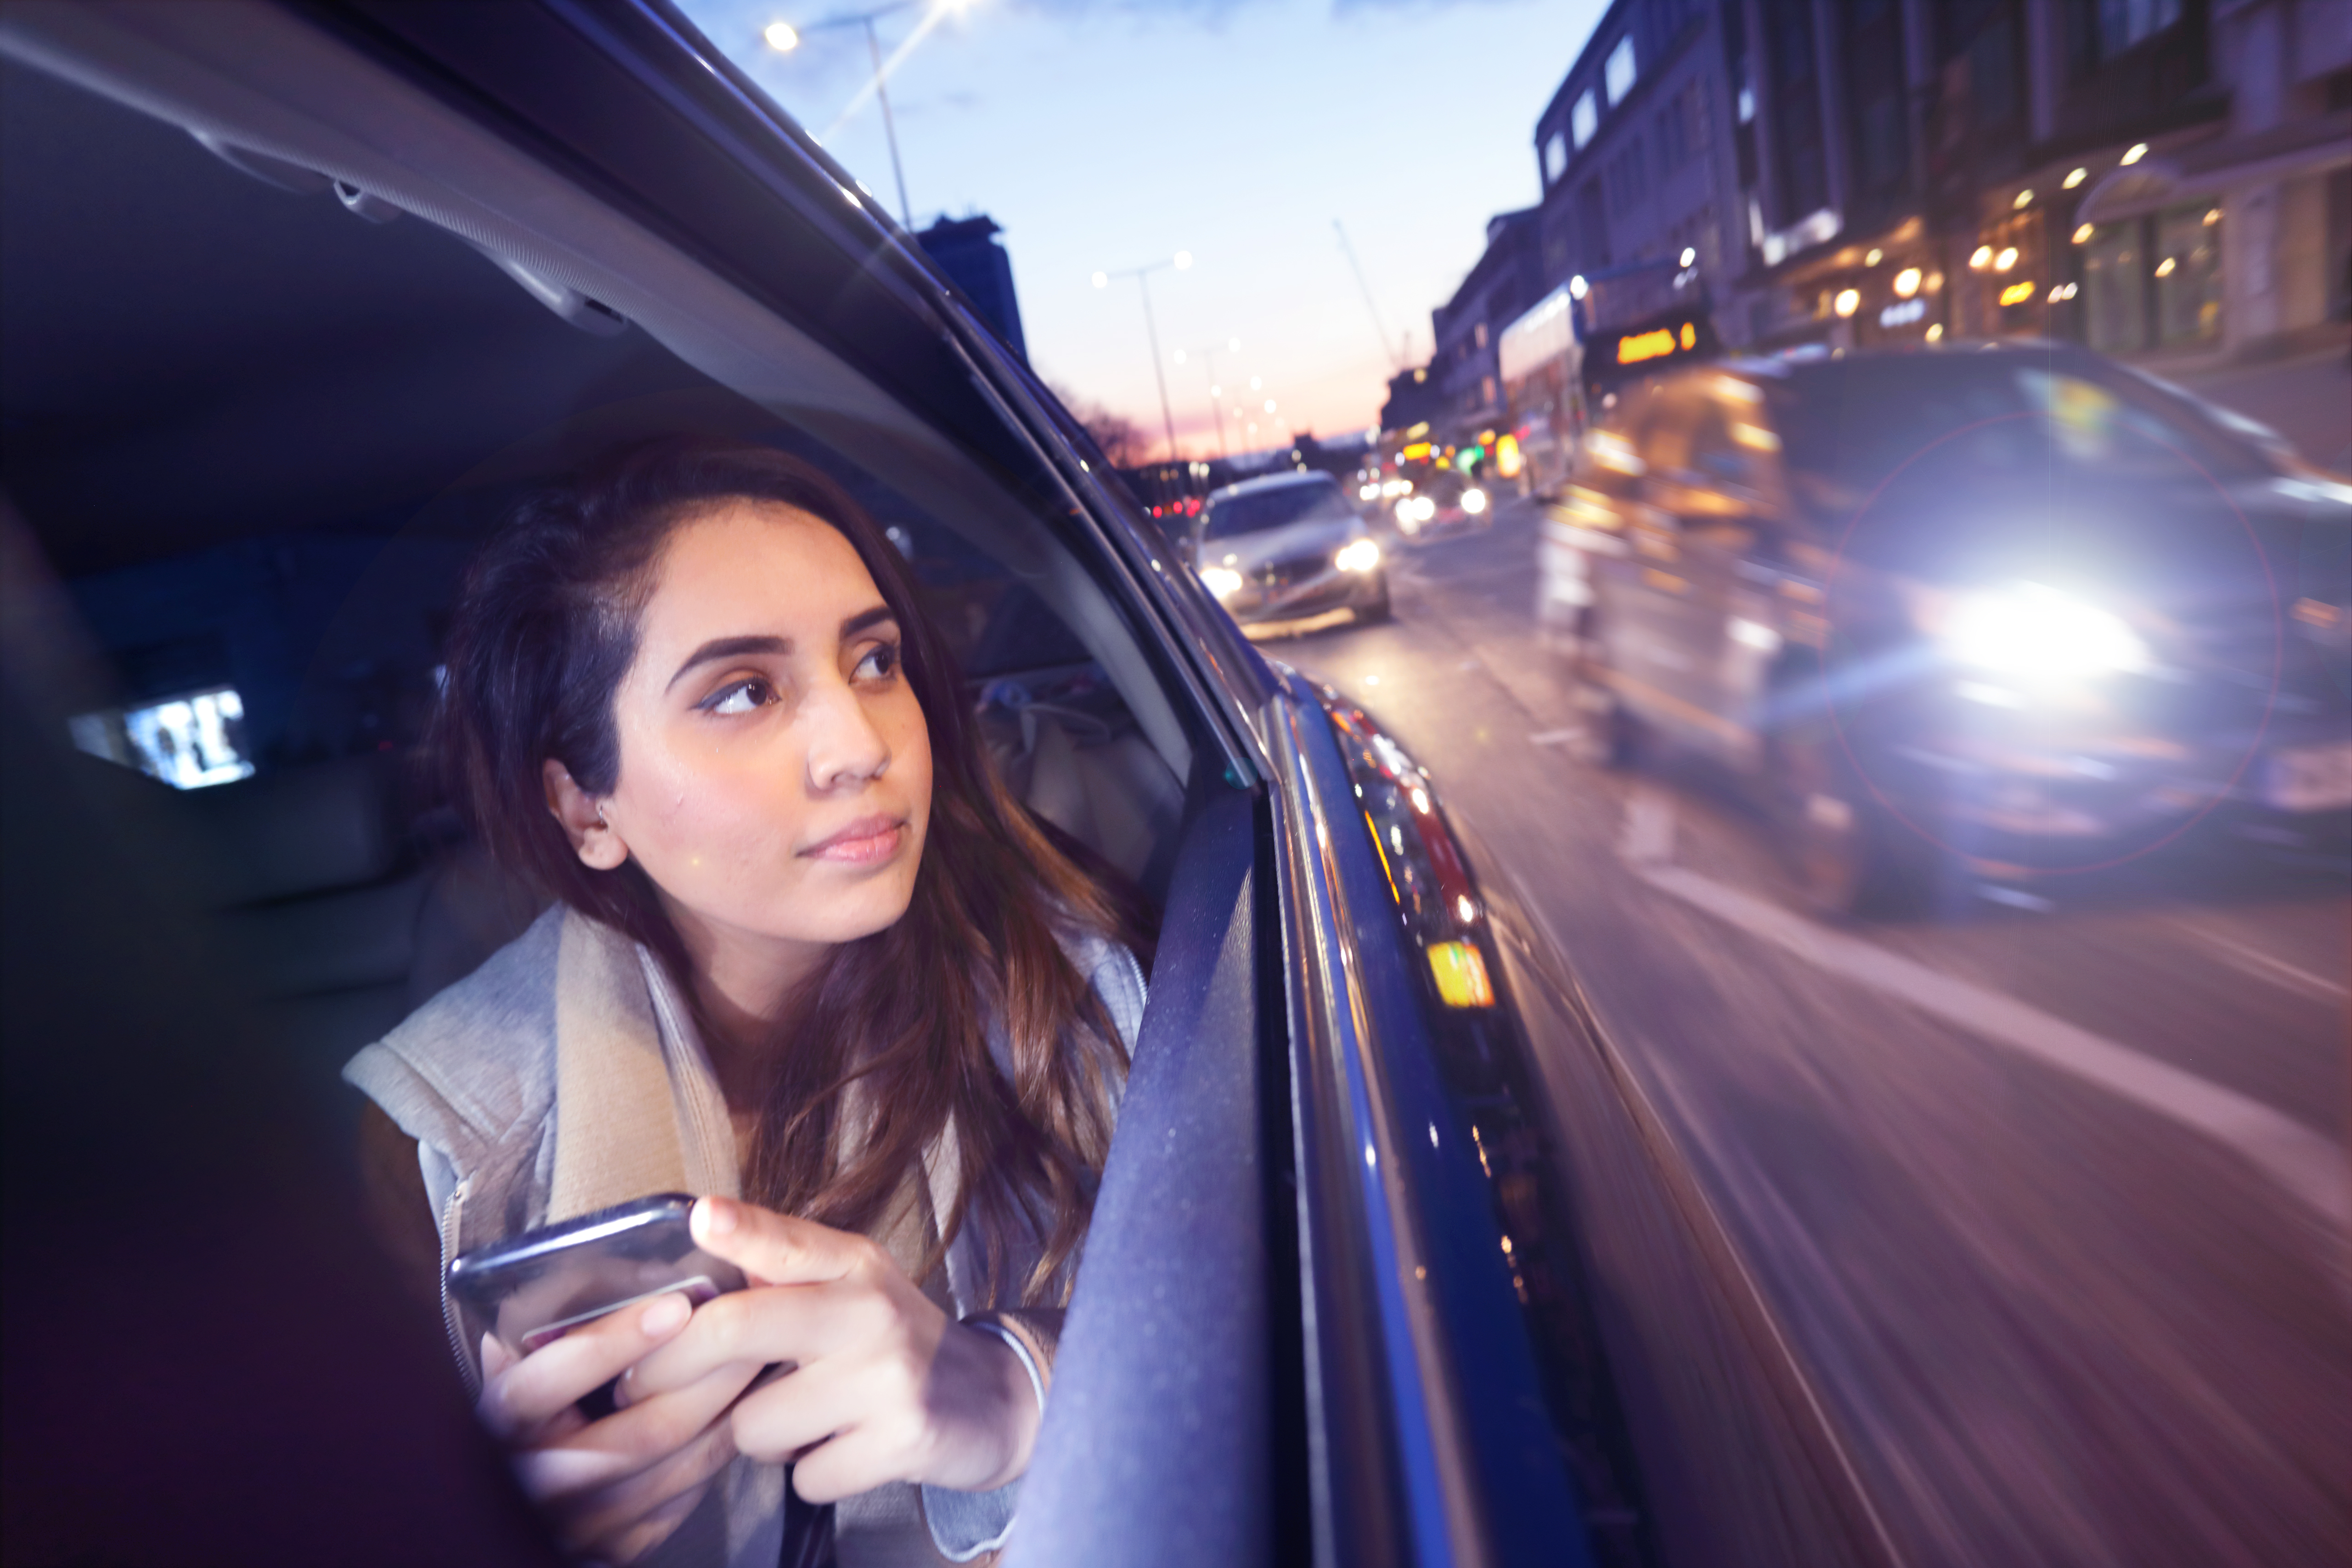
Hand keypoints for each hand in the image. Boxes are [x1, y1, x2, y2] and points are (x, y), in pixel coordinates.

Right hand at [476, 1292, 761, 1563]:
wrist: (519, 1507)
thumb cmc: (521, 1422)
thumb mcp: (511, 1375)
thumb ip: (535, 1340)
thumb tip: (587, 1283)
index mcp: (501, 1426)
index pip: (550, 1383)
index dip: (614, 1342)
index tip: (675, 1306)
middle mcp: (538, 1482)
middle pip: (643, 1431)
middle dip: (710, 1375)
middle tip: (754, 1328)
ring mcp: (580, 1523)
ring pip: (677, 1466)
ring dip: (730, 1411)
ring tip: (765, 1361)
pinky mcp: (617, 1546)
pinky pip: (685, 1495)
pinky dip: (720, 1450)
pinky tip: (743, 1411)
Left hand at [624, 1197, 1041, 1502]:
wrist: (989, 1400)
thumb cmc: (891, 1342)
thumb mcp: (848, 1286)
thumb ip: (781, 1265)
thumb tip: (705, 1228)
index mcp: (854, 1264)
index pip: (790, 1240)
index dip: (743, 1229)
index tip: (704, 1217)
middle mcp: (871, 1310)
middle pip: (738, 1330)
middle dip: (670, 1366)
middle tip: (642, 1384)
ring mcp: (888, 1377)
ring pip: (755, 1423)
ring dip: (759, 1436)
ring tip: (797, 1421)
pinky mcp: (902, 1440)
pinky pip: (803, 1476)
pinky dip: (809, 1473)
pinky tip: (838, 1449)